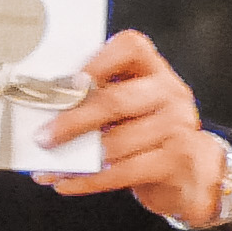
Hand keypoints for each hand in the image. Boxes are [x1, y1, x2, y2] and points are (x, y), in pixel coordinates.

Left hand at [38, 29, 231, 230]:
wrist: (191, 172)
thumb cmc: (146, 134)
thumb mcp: (127, 109)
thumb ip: (95, 101)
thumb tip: (40, 112)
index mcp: (153, 71)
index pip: (130, 47)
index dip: (96, 62)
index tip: (66, 81)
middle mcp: (171, 93)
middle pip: (115, 101)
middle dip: (73, 121)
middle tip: (43, 136)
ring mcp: (178, 127)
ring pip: (117, 143)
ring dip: (76, 159)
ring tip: (49, 167)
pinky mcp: (177, 161)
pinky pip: (124, 172)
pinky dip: (88, 180)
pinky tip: (66, 183)